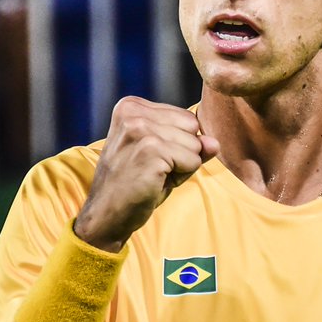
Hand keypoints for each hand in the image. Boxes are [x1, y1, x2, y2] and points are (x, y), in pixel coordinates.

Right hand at [74, 97, 219, 251]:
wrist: (106, 215)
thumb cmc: (134, 184)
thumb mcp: (163, 157)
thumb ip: (192, 144)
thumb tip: (215, 142)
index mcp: (131, 106)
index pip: (186, 117)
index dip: (177, 143)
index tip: (150, 158)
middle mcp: (133, 112)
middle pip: (192, 127)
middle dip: (182, 153)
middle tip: (152, 169)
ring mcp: (140, 130)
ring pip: (195, 145)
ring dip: (181, 167)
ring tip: (152, 176)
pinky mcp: (150, 150)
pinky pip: (192, 161)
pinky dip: (180, 177)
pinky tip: (154, 182)